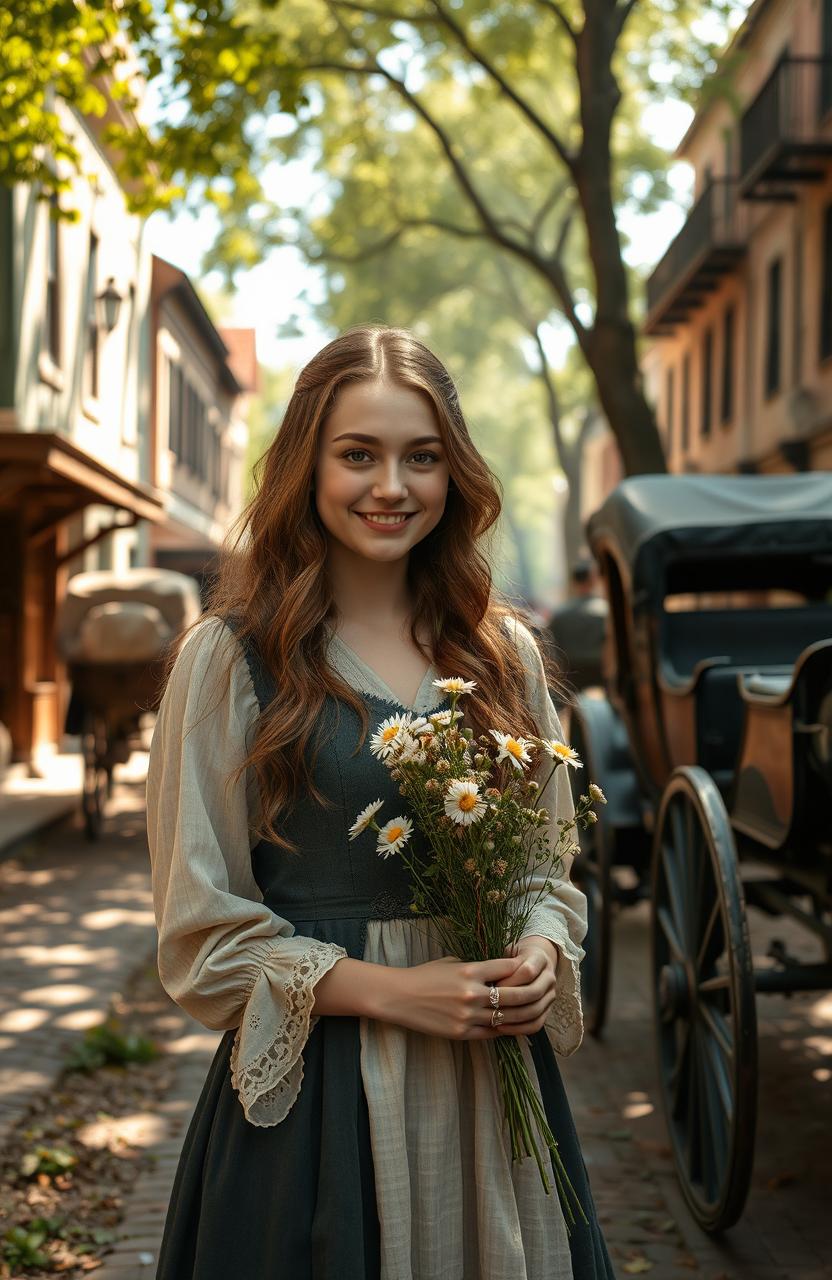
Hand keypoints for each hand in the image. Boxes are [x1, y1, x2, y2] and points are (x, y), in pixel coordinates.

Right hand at [382, 954, 527, 1040]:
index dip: (521, 967)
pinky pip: (490, 1033)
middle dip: (530, 993)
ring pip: (506, 1018)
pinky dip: (502, 1029)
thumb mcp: (451, 963)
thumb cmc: (424, 975)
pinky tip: (509, 1025)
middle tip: (539, 991)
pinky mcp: (461, 1033)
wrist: (399, 996)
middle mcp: (472, 993)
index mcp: (470, 970)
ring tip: (530, 1011)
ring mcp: (468, 1016)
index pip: (508, 968)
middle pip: (514, 995)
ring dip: (519, 1014)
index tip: (529, 968)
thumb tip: (497, 969)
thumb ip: (475, 967)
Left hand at [492, 936, 559, 1036]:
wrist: (531, 964)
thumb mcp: (507, 956)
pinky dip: (518, 1028)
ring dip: (513, 1016)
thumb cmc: (512, 959)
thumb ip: (500, 966)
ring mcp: (551, 995)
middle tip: (490, 1004)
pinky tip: (501, 1027)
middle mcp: (550, 977)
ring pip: (535, 1010)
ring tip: (493, 1018)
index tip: (491, 985)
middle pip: (533, 992)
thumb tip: (485, 982)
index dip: (509, 980)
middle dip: (510, 1000)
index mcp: (540, 959)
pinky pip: (536, 1024)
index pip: (527, 971)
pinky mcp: (547, 1011)